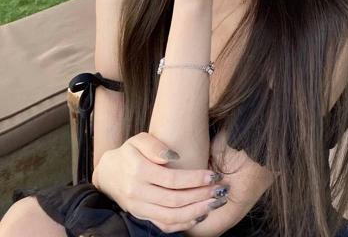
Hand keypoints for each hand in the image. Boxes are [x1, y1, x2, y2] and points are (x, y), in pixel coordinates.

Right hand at [94, 132, 230, 231]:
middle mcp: (138, 192)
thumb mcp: (138, 140)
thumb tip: (174, 156)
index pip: (172, 179)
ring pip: (171, 216)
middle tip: (220, 190)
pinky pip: (163, 225)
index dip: (195, 179)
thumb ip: (155, 145)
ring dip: (196, 211)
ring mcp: (139, 208)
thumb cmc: (129, 153)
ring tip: (215, 203)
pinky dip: (183, 223)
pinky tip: (199, 214)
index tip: (213, 175)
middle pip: (175, 200)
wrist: (108, 173)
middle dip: (201, 196)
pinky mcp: (141, 216)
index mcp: (138, 171)